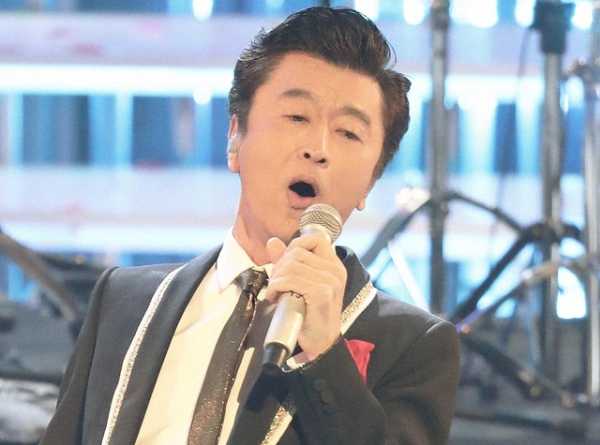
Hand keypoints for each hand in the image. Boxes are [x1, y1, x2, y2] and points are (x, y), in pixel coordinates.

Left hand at [265, 232, 346, 360]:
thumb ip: (288, 261)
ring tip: (275, 291)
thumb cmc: (310, 315)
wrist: (320, 344)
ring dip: (276, 278)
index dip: (295, 245)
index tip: (285, 263)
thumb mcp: (300, 284)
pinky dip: (276, 287)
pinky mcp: (321, 293)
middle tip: (275, 283)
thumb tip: (273, 242)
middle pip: (297, 252)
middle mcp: (335, 271)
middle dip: (279, 265)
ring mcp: (330, 281)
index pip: (315, 238)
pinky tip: (275, 297)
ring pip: (291, 266)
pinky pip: (290, 280)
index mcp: (334, 266)